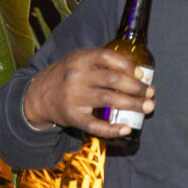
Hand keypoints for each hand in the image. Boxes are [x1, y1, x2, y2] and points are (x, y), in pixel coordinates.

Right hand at [23, 48, 154, 136]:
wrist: (37, 96)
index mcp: (81, 58)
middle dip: (136, 87)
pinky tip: (127, 128)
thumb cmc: (67, 76)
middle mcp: (77, 76)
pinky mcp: (73, 116)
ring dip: (132, 104)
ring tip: (147, 107)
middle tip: (150, 93)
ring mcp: (74, 97)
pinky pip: (96, 125)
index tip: (141, 74)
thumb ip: (102, 63)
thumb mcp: (79, 61)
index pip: (108, 57)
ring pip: (109, 100)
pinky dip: (113, 129)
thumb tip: (137, 72)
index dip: (128, 66)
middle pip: (113, 80)